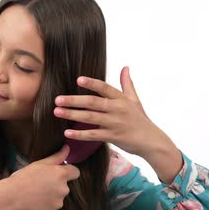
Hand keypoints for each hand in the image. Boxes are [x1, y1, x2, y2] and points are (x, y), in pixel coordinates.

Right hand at [7, 144, 79, 209]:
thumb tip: (67, 149)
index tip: (58, 174)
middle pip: (64, 187)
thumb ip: (56, 157)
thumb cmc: (23, 177)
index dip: (68, 172)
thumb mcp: (39, 164)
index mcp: (61, 175)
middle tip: (39, 185)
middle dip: (55, 186)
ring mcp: (57, 204)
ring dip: (49, 198)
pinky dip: (43, 208)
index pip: (75, 172)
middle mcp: (63, 190)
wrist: (10, 197)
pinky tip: (32, 204)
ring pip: (56, 199)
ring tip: (34, 195)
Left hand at [53, 66, 169, 156]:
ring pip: (90, 118)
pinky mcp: (113, 137)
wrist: (151, 141)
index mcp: (121, 99)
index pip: (105, 88)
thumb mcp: (135, 100)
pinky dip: (80, 134)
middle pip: (93, 103)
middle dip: (74, 101)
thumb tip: (125, 68)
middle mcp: (118, 109)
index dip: (92, 84)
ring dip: (72, 115)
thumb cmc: (140, 120)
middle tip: (57, 99)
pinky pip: (94, 135)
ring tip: (57, 112)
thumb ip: (127, 84)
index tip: (78, 80)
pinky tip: (67, 133)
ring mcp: (115, 124)